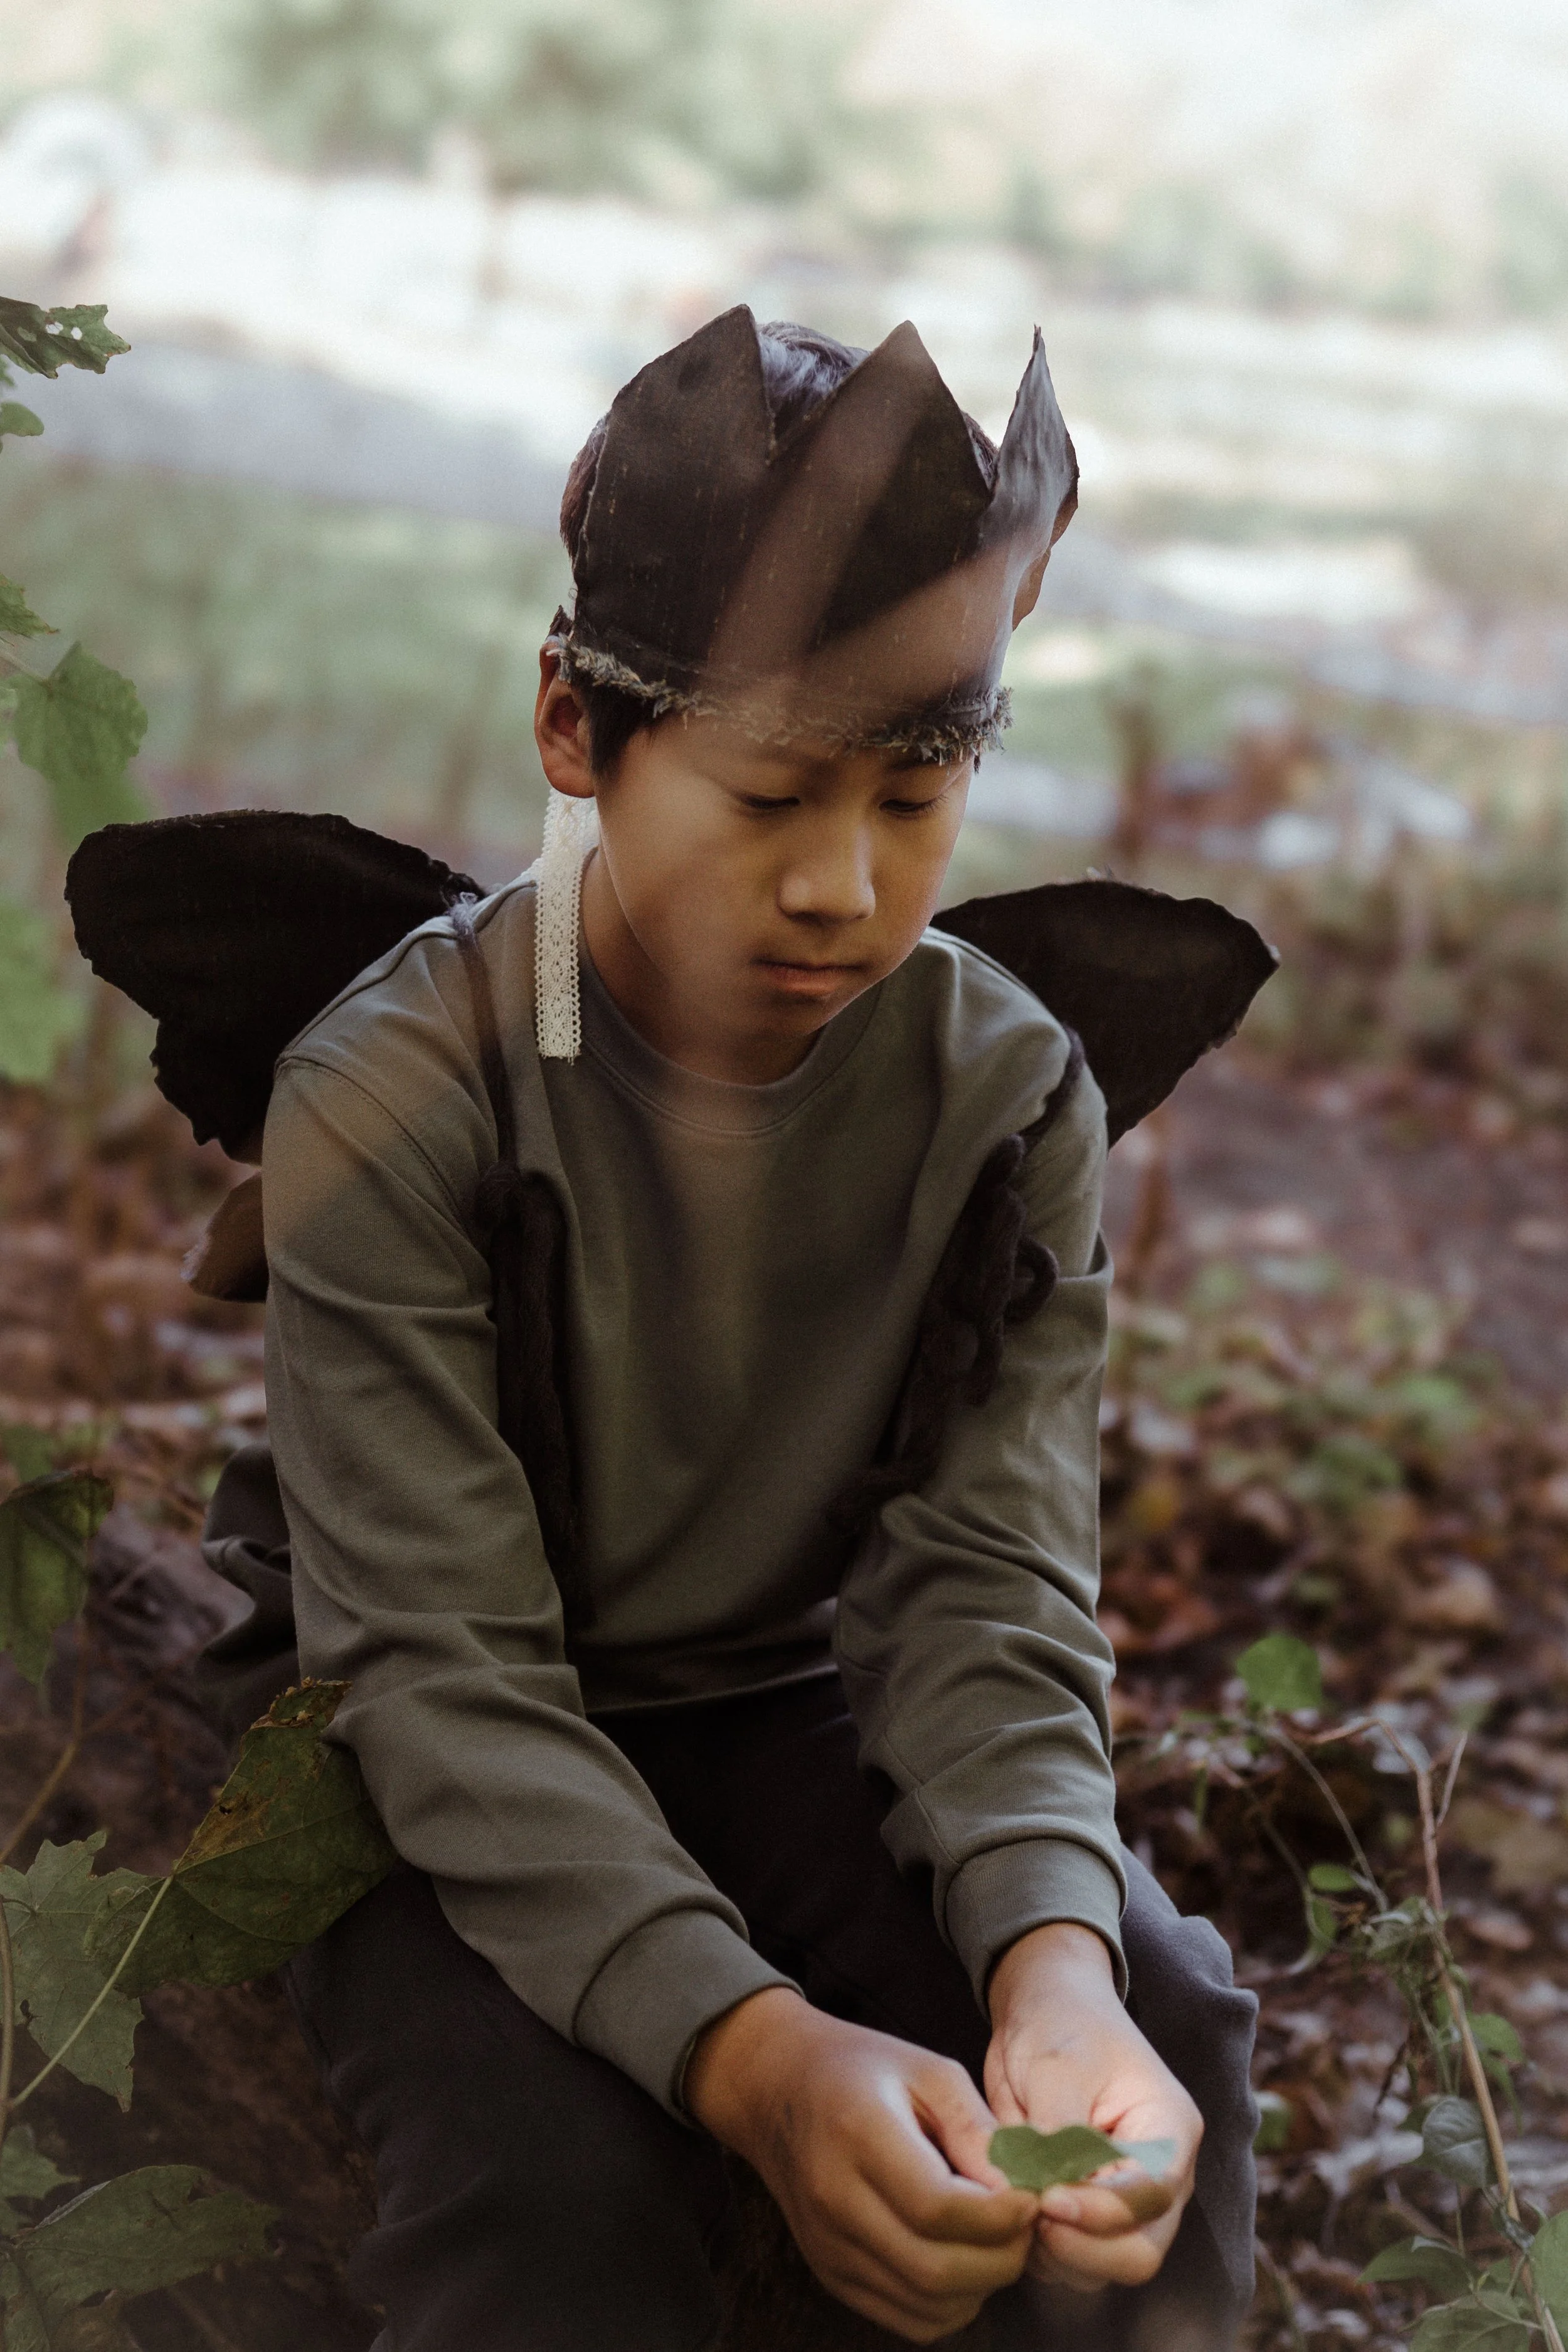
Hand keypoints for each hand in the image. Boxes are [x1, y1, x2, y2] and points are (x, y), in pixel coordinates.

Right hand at [686, 1988, 1039, 2342]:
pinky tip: (961, 2260)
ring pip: (926, 2306)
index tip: (1031, 2197)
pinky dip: (948, 2305)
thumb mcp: (928, 2070)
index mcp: (859, 2134)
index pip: (938, 2207)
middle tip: (1026, 2224)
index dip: (999, 2216)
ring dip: (980, 2286)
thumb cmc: (860, 2069)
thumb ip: (976, 2129)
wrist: (776, 2089)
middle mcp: (835, 2200)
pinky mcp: (831, 2274)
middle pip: (935, 2270)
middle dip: (1002, 2258)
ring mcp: (828, 2247)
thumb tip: (1021, 2190)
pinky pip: (906, 2319)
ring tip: (996, 2240)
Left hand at [985, 1923, 1201, 2294]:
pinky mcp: (1088, 2215)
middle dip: (1081, 2248)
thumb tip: (1047, 2198)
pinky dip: (1039, 2251)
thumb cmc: (1061, 2027)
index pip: (1151, 2197)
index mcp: (1169, 2132)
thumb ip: (1058, 2136)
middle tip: (1029, 2215)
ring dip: (1054, 2253)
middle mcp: (1158, 2178)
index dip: (1100, 2213)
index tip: (1047, 2200)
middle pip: (1138, 2252)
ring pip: (1102, 2268)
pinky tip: (1013, 2210)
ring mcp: (1124, 2202)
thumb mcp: (1058, 2069)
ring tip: (1015, 2206)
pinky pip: (1071, 2260)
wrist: (1044, 2013)